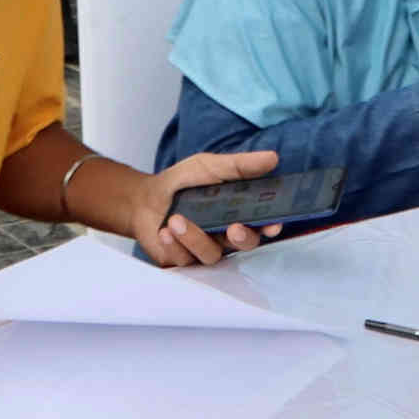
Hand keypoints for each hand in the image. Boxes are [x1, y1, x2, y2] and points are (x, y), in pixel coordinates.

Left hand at [130, 147, 279, 265]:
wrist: (145, 198)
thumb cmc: (183, 182)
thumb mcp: (210, 166)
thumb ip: (240, 165)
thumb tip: (273, 158)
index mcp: (238, 212)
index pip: (261, 223)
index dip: (270, 226)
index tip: (272, 224)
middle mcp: (225, 235)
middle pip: (243, 244)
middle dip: (242, 237)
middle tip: (234, 228)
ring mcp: (205, 250)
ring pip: (211, 254)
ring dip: (195, 238)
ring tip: (176, 220)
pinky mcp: (183, 260)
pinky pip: (184, 260)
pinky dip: (174, 245)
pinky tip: (165, 232)